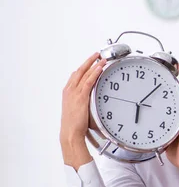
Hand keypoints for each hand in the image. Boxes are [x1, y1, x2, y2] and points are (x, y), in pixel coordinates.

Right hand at [60, 52, 106, 167]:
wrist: (70, 132)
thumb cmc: (73, 124)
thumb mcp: (76, 109)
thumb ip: (82, 101)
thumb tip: (90, 100)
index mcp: (67, 92)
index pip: (76, 75)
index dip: (84, 66)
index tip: (90, 61)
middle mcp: (70, 90)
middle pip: (80, 71)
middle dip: (89, 61)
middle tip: (97, 54)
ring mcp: (75, 93)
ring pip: (85, 74)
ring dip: (94, 65)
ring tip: (101, 58)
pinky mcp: (81, 97)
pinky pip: (89, 82)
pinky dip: (94, 73)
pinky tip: (100, 69)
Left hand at [165, 88, 178, 172]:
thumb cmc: (175, 153)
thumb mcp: (163, 141)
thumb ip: (159, 133)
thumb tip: (148, 129)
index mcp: (174, 126)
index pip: (171, 111)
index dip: (169, 100)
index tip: (164, 91)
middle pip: (178, 107)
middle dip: (175, 96)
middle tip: (172, 84)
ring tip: (178, 86)